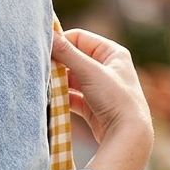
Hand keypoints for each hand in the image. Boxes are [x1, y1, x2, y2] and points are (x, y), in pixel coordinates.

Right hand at [51, 28, 153, 169]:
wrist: (128, 136)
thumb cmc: (115, 98)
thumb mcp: (89, 71)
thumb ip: (66, 52)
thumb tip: (48, 33)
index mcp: (113, 53)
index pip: (80, 38)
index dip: (62, 43)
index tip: (43, 50)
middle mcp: (109, 69)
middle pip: (74, 59)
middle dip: (57, 65)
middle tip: (41, 68)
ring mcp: (101, 89)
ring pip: (72, 80)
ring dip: (58, 83)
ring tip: (43, 85)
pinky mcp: (94, 107)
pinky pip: (73, 98)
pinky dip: (62, 98)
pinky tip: (50, 101)